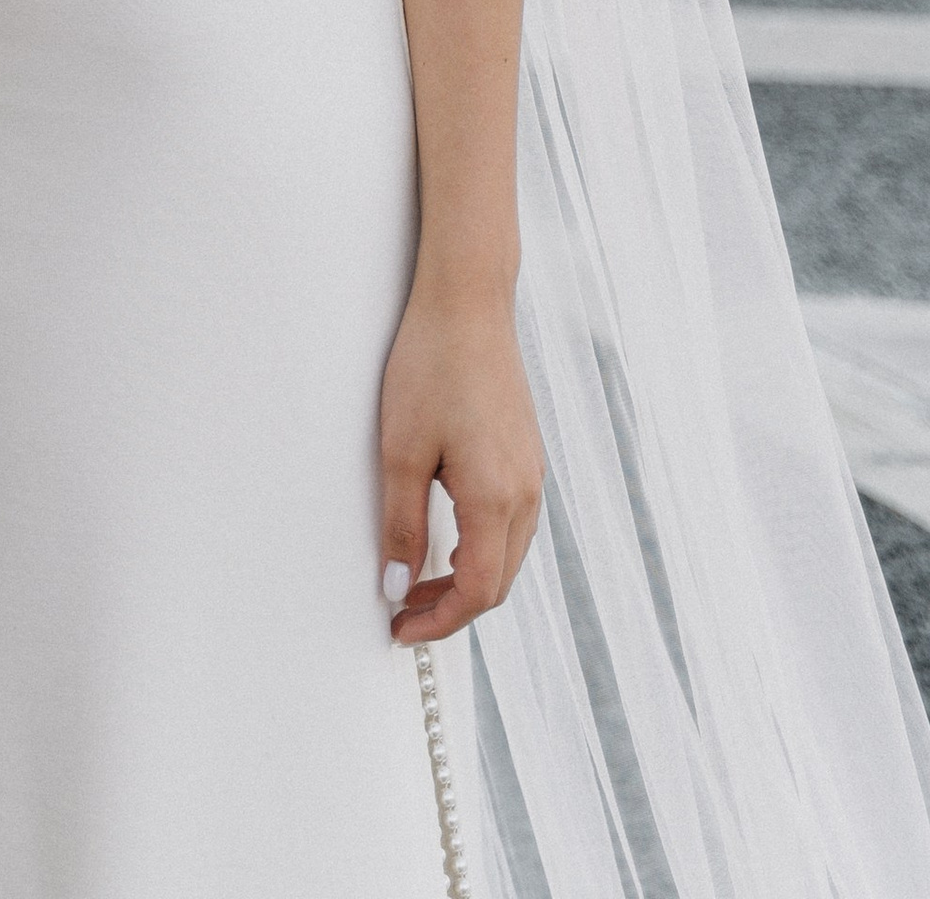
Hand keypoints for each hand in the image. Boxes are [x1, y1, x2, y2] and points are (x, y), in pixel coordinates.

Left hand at [376, 284, 542, 642]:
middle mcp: (526, 492)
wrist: (469, 300)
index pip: (477, 592)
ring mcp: (532, 472)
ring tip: (417, 580)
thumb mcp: (401, 449)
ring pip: (508, 555)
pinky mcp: (526, 453)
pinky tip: (447, 538)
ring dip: (467, 578)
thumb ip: (401, 524)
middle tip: (401, 613)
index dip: (438, 621)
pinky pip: (512, 524)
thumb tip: (397, 586)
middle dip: (451, 607)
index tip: (398, 629)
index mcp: (497, 497)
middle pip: (497, 582)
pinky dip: (481, 548)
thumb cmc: (430, 365)